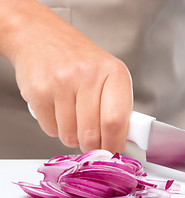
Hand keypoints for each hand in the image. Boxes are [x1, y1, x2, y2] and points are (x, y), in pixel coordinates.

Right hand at [5, 1, 132, 152]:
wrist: (43, 37)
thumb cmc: (81, 60)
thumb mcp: (109, 75)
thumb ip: (119, 107)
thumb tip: (124, 141)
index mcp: (114, 72)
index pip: (116, 120)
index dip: (114, 144)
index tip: (113, 152)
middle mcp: (88, 75)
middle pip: (92, 134)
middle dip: (93, 147)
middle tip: (93, 142)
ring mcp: (61, 82)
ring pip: (70, 136)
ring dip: (73, 137)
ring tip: (74, 117)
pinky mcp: (38, 91)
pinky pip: (50, 130)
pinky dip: (56, 128)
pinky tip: (59, 110)